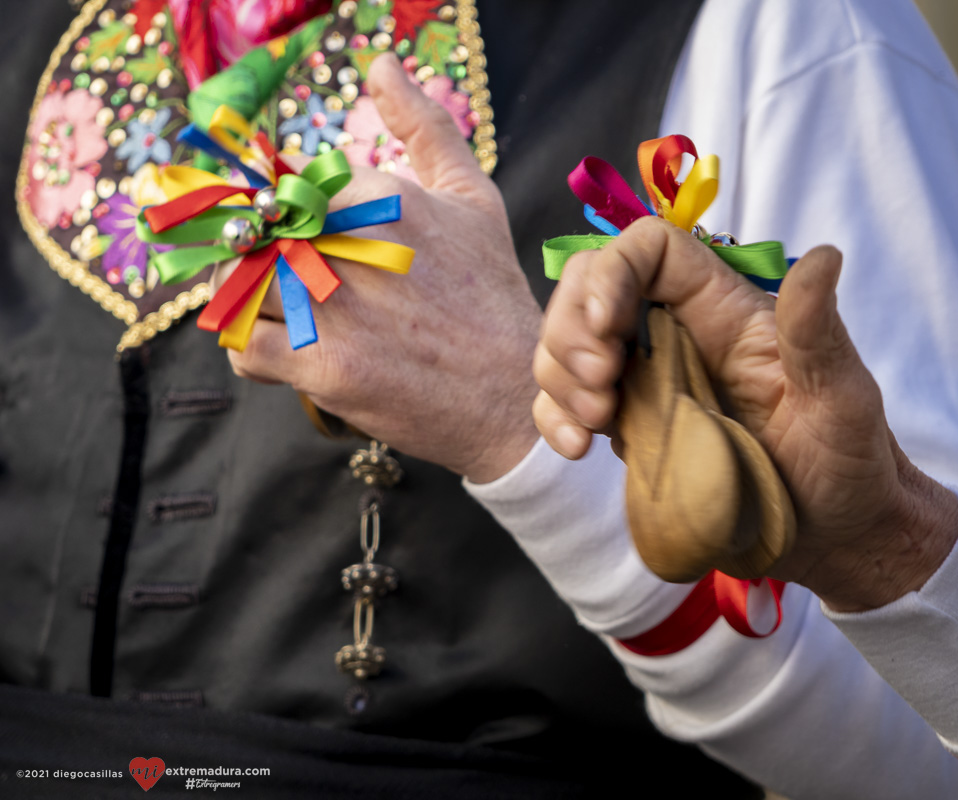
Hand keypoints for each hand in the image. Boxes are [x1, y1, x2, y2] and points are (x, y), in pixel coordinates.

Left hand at [218, 54, 541, 482]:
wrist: (512, 393)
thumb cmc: (491, 294)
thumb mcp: (474, 198)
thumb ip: (425, 127)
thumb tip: (382, 67)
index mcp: (386, 199)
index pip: (288, 181)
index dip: (287, 207)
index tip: (305, 231)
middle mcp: (355, 247)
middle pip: (255, 230)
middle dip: (262, 250)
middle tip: (294, 274)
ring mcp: (336, 309)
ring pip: (238, 283)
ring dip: (248, 294)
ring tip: (285, 305)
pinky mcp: (324, 367)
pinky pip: (241, 344)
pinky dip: (250, 346)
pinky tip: (285, 344)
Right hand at [532, 218, 957, 609]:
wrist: (835, 538)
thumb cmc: (849, 463)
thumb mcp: (842, 397)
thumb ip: (817, 331)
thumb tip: (827, 256)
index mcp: (724, 311)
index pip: (650, 251)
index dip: (613, 271)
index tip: (607, 326)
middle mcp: (679, 334)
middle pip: (591, 288)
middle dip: (573, 328)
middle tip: (601, 384)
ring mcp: (649, 380)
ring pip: (569, 344)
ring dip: (560, 375)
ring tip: (595, 422)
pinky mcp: (632, 426)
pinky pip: (569, 404)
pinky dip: (554, 417)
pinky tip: (575, 448)